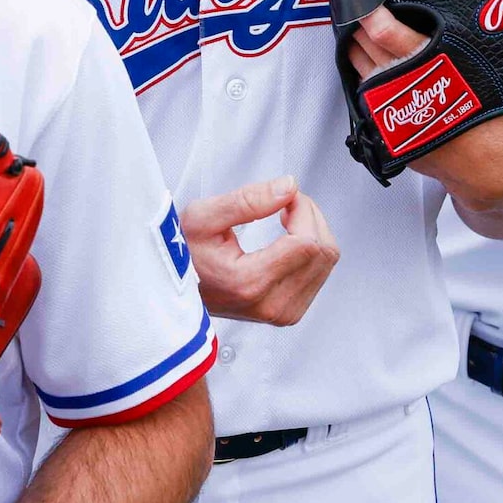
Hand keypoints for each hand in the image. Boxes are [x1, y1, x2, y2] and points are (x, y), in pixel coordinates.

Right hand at [181, 177, 338, 325]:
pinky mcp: (289, 314)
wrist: (176, 288)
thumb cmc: (183, 253)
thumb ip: (248, 199)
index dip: (302, 209)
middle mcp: (270, 305)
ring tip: (284, 219)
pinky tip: (288, 240)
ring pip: (326, 261)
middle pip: (322, 251)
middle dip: (309, 216)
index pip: (306, 242)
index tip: (284, 197)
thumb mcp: (204, 216)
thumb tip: (290, 187)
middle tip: (284, 202)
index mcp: (249, 283)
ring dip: (312, 231)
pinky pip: (320, 273)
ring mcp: (282, 314)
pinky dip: (311, 249)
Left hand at [347, 8, 502, 214]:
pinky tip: (365, 65)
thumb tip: (465, 8)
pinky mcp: (385, 130)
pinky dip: (363, 76)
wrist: (490, 168)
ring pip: (361, 69)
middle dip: (359, 26)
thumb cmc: (496, 117)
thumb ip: (470, 42)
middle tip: (358, 8)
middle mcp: (406, 87)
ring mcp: (392, 111)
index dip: (370, 14)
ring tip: (357, 32)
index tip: (364, 1)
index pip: (388, 34)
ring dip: (355, 49)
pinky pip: (365, 95)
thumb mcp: (493, 70)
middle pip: (367, 48)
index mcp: (433, 67)